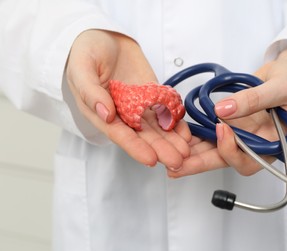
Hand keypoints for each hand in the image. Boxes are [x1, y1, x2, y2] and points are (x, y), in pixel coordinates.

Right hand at [66, 30, 190, 169]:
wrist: (103, 37)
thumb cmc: (86, 51)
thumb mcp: (82, 68)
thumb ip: (91, 92)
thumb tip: (106, 115)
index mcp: (101, 112)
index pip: (120, 134)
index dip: (136, 148)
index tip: (151, 159)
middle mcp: (121, 114)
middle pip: (143, 136)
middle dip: (160, 149)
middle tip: (178, 161)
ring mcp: (139, 106)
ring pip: (157, 128)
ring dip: (171, 140)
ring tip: (187, 152)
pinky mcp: (152, 96)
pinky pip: (165, 111)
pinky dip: (176, 122)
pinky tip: (187, 132)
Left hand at [168, 41, 286, 176]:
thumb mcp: (281, 87)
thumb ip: (254, 99)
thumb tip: (223, 109)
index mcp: (274, 144)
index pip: (250, 161)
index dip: (232, 151)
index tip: (221, 129)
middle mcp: (255, 143)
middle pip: (225, 159)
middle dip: (199, 162)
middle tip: (175, 164)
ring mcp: (242, 133)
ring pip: (214, 147)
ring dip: (192, 150)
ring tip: (169, 150)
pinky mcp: (231, 122)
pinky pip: (212, 130)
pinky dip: (196, 132)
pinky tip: (179, 131)